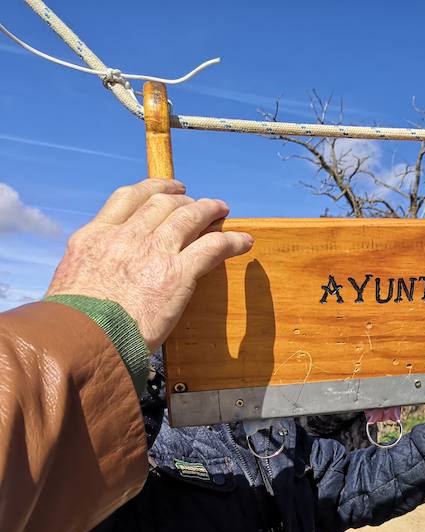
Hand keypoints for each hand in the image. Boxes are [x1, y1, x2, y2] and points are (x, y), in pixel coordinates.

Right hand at [46, 179, 252, 351]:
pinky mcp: (178, 273)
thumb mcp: (71, 283)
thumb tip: (101, 278)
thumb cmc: (73, 325)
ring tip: (222, 210)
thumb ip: (92, 269)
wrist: (82, 340)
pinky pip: (214, 247)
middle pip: (162, 203)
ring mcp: (154, 252)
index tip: (165, 189)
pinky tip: (244, 242)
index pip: (127, 198)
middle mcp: (126, 237)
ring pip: (190, 217)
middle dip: (184, 200)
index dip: (152, 188)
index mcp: (95, 237)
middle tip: (197, 204)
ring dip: (210, 210)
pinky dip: (232, 241)